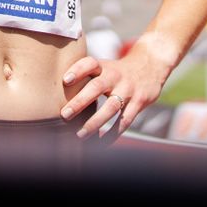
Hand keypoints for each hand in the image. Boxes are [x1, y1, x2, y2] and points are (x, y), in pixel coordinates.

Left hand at [60, 33, 178, 138]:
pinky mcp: (139, 103)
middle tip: (64, 114)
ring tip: (79, 134)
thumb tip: (55, 94)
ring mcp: (129, 90)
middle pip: (97, 87)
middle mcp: (116, 77)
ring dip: (94, 122)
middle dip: (80, 101)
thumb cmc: (118, 70)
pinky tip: (100, 143)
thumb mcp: (105, 66)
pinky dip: (112, 134)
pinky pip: (124, 121)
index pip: (90, 63)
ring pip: (111, 107)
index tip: (65, 80)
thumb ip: (86, 77)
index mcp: (105, 67)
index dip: (78, 70)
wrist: (151, 65)